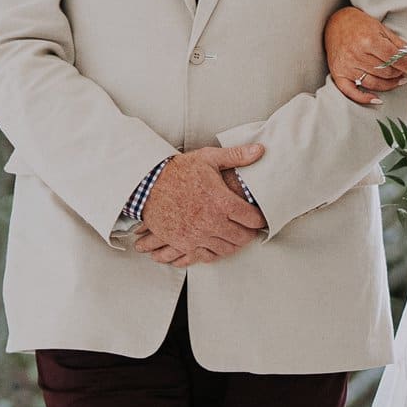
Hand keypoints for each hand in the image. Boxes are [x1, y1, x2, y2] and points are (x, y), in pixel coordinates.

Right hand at [133, 144, 265, 266]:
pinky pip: (206, 256)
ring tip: (235, 236)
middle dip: (249, 233)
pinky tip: (217, 244)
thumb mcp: (208, 158)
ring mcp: (197, 235)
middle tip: (250, 228)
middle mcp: (212, 222)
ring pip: (226, 249)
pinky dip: (215, 252)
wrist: (146, 185)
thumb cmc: (178, 170)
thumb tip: (260, 150)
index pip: (253, 219)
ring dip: (233, 244)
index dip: (260, 219)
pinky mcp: (184, 244)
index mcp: (222, 202)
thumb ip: (236, 156)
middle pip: (242, 237)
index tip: (260, 218)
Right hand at [325, 7, 406, 106]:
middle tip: (406, 73)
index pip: (395, 59)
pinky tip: (377, 99)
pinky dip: (365, 98)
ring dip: (389, 84)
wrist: (335, 23)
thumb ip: (402, 46)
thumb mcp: (383, 31)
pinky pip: (352, 92)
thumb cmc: (360, 25)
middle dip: (400, 74)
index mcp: (369, 40)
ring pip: (374, 83)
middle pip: (386, 72)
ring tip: (397, 79)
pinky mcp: (338, 74)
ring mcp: (347, 66)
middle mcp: (357, 54)